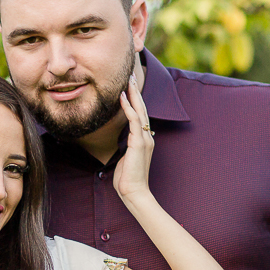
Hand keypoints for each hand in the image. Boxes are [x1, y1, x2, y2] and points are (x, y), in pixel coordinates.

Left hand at [113, 74, 154, 202]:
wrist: (134, 192)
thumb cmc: (127, 180)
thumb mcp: (125, 160)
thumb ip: (126, 149)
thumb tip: (122, 144)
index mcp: (144, 140)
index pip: (140, 116)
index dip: (135, 101)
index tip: (129, 88)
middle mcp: (147, 137)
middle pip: (142, 109)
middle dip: (136, 92)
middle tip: (131, 76)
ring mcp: (145, 139)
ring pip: (140, 111)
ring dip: (134, 95)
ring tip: (128, 81)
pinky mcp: (139, 143)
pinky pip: (134, 120)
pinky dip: (128, 107)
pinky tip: (122, 97)